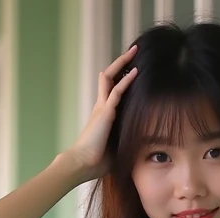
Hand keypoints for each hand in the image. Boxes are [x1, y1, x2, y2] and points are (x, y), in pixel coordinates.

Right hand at [68, 44, 138, 181]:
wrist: (82, 164)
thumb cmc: (95, 162)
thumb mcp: (114, 150)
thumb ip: (122, 143)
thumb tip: (137, 149)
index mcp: (102, 115)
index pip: (110, 90)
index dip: (119, 78)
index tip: (130, 68)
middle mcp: (100, 107)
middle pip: (108, 77)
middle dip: (120, 63)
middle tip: (132, 52)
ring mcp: (102, 108)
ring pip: (111, 78)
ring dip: (122, 63)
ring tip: (133, 51)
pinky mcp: (105, 113)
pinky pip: (117, 91)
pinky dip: (126, 80)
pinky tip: (135, 71)